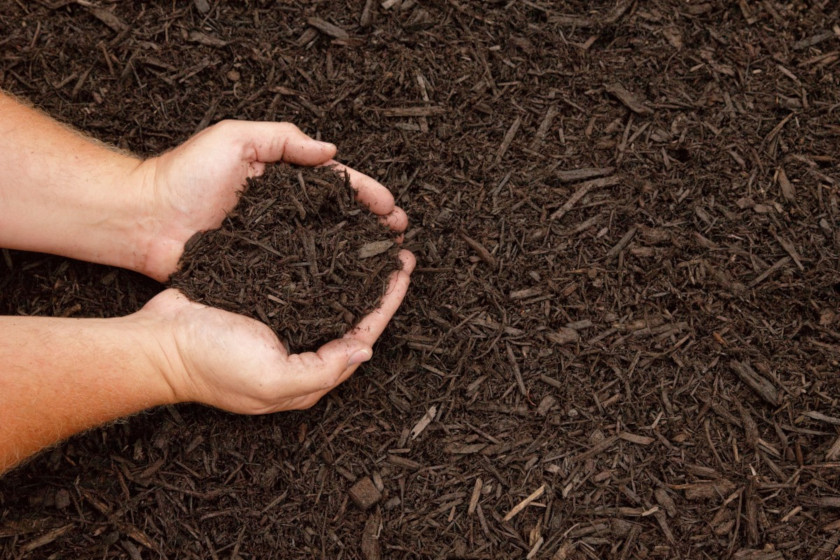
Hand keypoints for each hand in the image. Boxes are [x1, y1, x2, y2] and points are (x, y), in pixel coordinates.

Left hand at [133, 120, 408, 280]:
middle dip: (372, 227)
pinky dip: (325, 281)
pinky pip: (299, 275)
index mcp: (282, 178)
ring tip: (385, 265)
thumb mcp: (235, 138)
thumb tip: (330, 152)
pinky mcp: (260, 271)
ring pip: (325, 248)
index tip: (392, 210)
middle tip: (400, 240)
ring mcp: (274, 243)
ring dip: (356, 256)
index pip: (335, 184)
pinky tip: (347, 289)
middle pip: (339, 218)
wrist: (144, 220)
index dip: (367, 194)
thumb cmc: (184, 175)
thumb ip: (282, 138)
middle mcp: (284, 212)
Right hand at [137, 250, 414, 413]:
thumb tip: (366, 351)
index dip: (386, 303)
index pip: (362, 336)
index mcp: (308, 374)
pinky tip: (330, 247)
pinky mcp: (261, 304)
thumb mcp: (270, 378)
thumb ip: (322, 369)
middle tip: (395, 251)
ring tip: (371, 244)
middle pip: (351, 316)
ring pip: (329, 297)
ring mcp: (280, 326)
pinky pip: (300, 285)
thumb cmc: (210, 363)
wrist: (156, 342)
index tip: (403, 269)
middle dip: (376, 285)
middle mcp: (300, 351)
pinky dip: (320, 267)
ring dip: (352, 273)